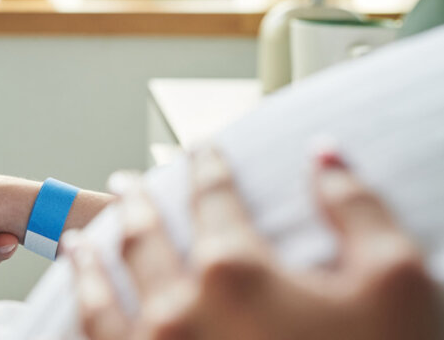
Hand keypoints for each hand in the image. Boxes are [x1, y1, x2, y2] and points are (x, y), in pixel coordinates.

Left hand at [69, 146, 441, 339]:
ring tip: (80, 240)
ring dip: (92, 257)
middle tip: (127, 184)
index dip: (208, 168)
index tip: (201, 151)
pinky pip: (96, 337)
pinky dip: (82, 309)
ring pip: (104, 290)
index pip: (214, 199)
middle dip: (137, 204)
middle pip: (147, 237)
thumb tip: (324, 157)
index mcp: (235, 271)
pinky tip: (79, 303)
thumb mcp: (393, 282)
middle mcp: (179, 307)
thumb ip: (355, 210)